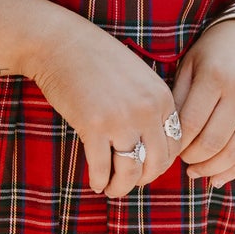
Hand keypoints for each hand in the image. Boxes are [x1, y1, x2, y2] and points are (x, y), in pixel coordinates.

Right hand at [26, 17, 184, 198]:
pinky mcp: (93, 127)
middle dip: (143, 179)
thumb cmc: (96, 61)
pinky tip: (95, 182)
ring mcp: (121, 119)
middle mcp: (147, 110)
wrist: (60, 43)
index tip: (146, 168)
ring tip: (111, 189)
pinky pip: (102, 167)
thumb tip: (153, 147)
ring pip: (131, 171)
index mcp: (162, 97)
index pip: (175, 145)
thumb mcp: (137, 78)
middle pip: (157, 163)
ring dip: (121, 187)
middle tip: (129, 182)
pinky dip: (100, 180)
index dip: (161, 163)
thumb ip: (151, 107)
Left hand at [170, 17, 234, 186]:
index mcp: (215, 77)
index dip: (177, 142)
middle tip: (179, 160)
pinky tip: (216, 178)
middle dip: (191, 158)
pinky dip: (234, 170)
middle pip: (212, 141)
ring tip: (194, 171)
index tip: (166, 146)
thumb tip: (166, 135)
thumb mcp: (191, 63)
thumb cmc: (214, 50)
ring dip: (211, 169)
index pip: (192, 123)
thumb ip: (179, 96)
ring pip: (234, 152)